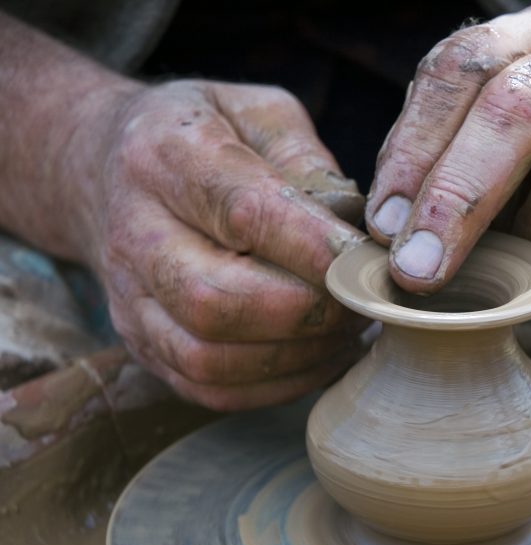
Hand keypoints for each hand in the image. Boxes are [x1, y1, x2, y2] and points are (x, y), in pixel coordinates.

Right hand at [81, 80, 368, 409]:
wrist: (107, 166)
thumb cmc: (205, 136)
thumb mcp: (257, 111)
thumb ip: (305, 157)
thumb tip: (353, 222)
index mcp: (163, 157)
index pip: (239, 211)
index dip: (311, 245)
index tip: (366, 259)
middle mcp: (134, 234)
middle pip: (214, 300)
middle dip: (307, 310)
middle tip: (363, 299)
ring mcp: (128, 299)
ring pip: (209, 357)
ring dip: (297, 355)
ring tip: (348, 329)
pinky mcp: (141, 344)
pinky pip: (210, 389)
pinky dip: (277, 384)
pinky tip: (320, 355)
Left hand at [365, 5, 530, 300]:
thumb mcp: (504, 157)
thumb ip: (448, 173)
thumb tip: (388, 233)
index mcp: (530, 38)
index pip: (461, 67)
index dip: (415, 148)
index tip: (384, 227)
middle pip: (518, 106)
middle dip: (459, 198)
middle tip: (421, 271)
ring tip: (524, 280)